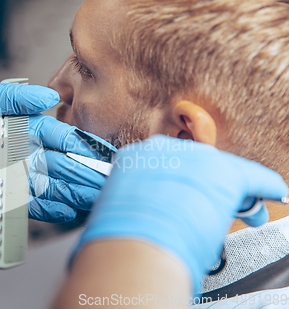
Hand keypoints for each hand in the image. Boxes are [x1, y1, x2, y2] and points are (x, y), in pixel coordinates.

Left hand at [0, 83, 106, 222]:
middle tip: (113, 182)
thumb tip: (50, 97)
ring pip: (57, 186)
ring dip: (79, 194)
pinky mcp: (7, 196)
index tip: (107, 154)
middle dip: (90, 174)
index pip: (65, 139)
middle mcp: (30, 154)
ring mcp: (20, 177)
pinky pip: (36, 205)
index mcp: (28, 130)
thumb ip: (18, 97)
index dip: (86, 147)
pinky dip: (54, 210)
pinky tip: (73, 212)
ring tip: (101, 199)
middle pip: (67, 166)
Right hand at [71, 135, 287, 291]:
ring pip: (222, 171)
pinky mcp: (225, 173)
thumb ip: (140, 198)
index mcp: (136, 158)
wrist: (134, 244)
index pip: (168, 166)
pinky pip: (253, 177)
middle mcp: (165, 151)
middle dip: (211, 188)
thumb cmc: (121, 236)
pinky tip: (274, 191)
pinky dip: (266, 186)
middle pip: (197, 164)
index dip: (184, 186)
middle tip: (222, 209)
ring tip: (247, 212)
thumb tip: (152, 210)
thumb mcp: (123, 206)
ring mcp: (195, 159)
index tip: (189, 199)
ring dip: (235, 193)